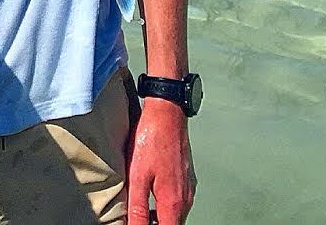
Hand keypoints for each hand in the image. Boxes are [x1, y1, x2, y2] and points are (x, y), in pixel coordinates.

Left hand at [127, 99, 195, 223]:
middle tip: (139, 219)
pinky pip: (178, 200)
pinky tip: (151, 194)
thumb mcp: (137, 175)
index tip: (140, 224)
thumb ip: (137, 207)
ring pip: (176, 214)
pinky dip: (166, 205)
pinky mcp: (187, 177)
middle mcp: (186, 198)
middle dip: (156, 224)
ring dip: (161, 217)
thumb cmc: (151, 139)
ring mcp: (188, 187)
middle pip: (172, 224)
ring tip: (142, 211)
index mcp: (174, 202)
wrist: (167, 112)